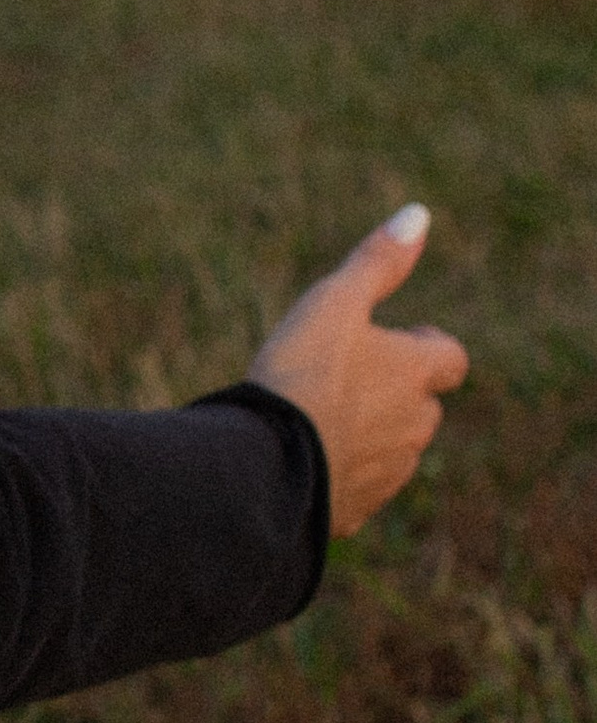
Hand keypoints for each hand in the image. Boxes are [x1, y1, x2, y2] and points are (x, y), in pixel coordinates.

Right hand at [248, 205, 468, 533]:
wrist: (271, 463)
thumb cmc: (302, 372)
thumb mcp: (334, 302)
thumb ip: (377, 262)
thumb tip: (420, 214)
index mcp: (414, 373)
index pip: (451, 358)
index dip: (429, 346)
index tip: (402, 338)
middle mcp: (414, 425)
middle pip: (424, 406)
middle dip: (399, 391)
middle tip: (353, 376)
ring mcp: (389, 472)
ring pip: (397, 448)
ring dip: (374, 432)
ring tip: (325, 416)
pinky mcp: (358, 508)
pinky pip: (362, 486)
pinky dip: (346, 471)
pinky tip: (309, 458)